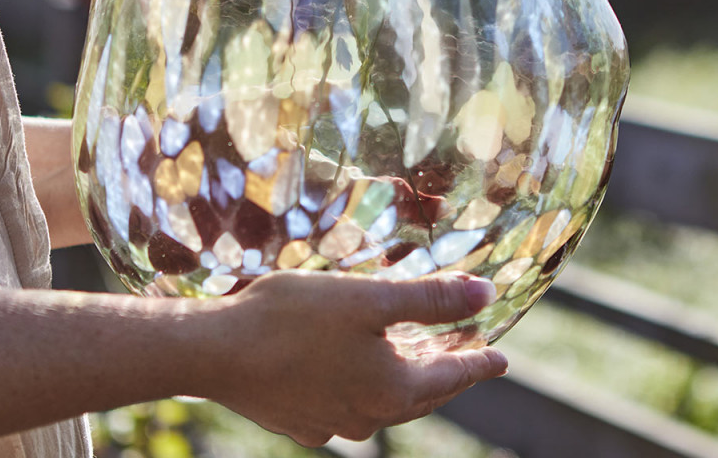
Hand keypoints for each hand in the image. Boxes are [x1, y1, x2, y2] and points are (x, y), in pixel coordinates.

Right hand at [194, 270, 507, 446]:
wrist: (216, 352)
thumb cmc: (295, 318)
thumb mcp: (370, 299)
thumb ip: (430, 299)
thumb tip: (485, 295)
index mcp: (391, 389)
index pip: (452, 375)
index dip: (479, 363)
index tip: (501, 360)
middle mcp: (367, 417)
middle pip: (421, 393)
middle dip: (446, 373)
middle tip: (465, 357)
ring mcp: (331, 423)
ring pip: (384, 400)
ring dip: (404, 378)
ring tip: (412, 356)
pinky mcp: (300, 419)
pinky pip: (348, 402)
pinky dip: (365, 382)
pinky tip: (355, 365)